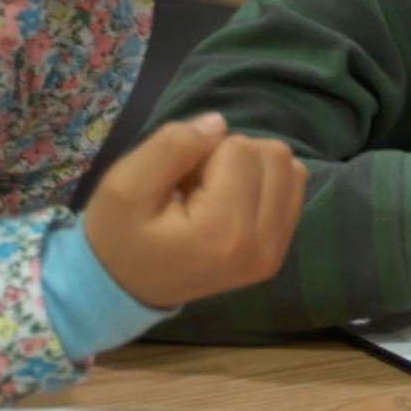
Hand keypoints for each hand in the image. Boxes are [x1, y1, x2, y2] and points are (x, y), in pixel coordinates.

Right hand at [82, 112, 307, 308]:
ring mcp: (275, 251)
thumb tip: (219, 123)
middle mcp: (263, 244)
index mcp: (224, 230)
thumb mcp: (125, 184)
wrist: (122, 288)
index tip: (177, 183)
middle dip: (232, 157)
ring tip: (211, 196)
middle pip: (273, 155)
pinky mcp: (279, 251)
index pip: (239, 147)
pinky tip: (229, 205)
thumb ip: (172, 145)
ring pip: (290, 169)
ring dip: (250, 169)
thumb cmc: (118, 235)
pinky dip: (263, 185)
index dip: (203, 152)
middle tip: (194, 188)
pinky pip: (292, 190)